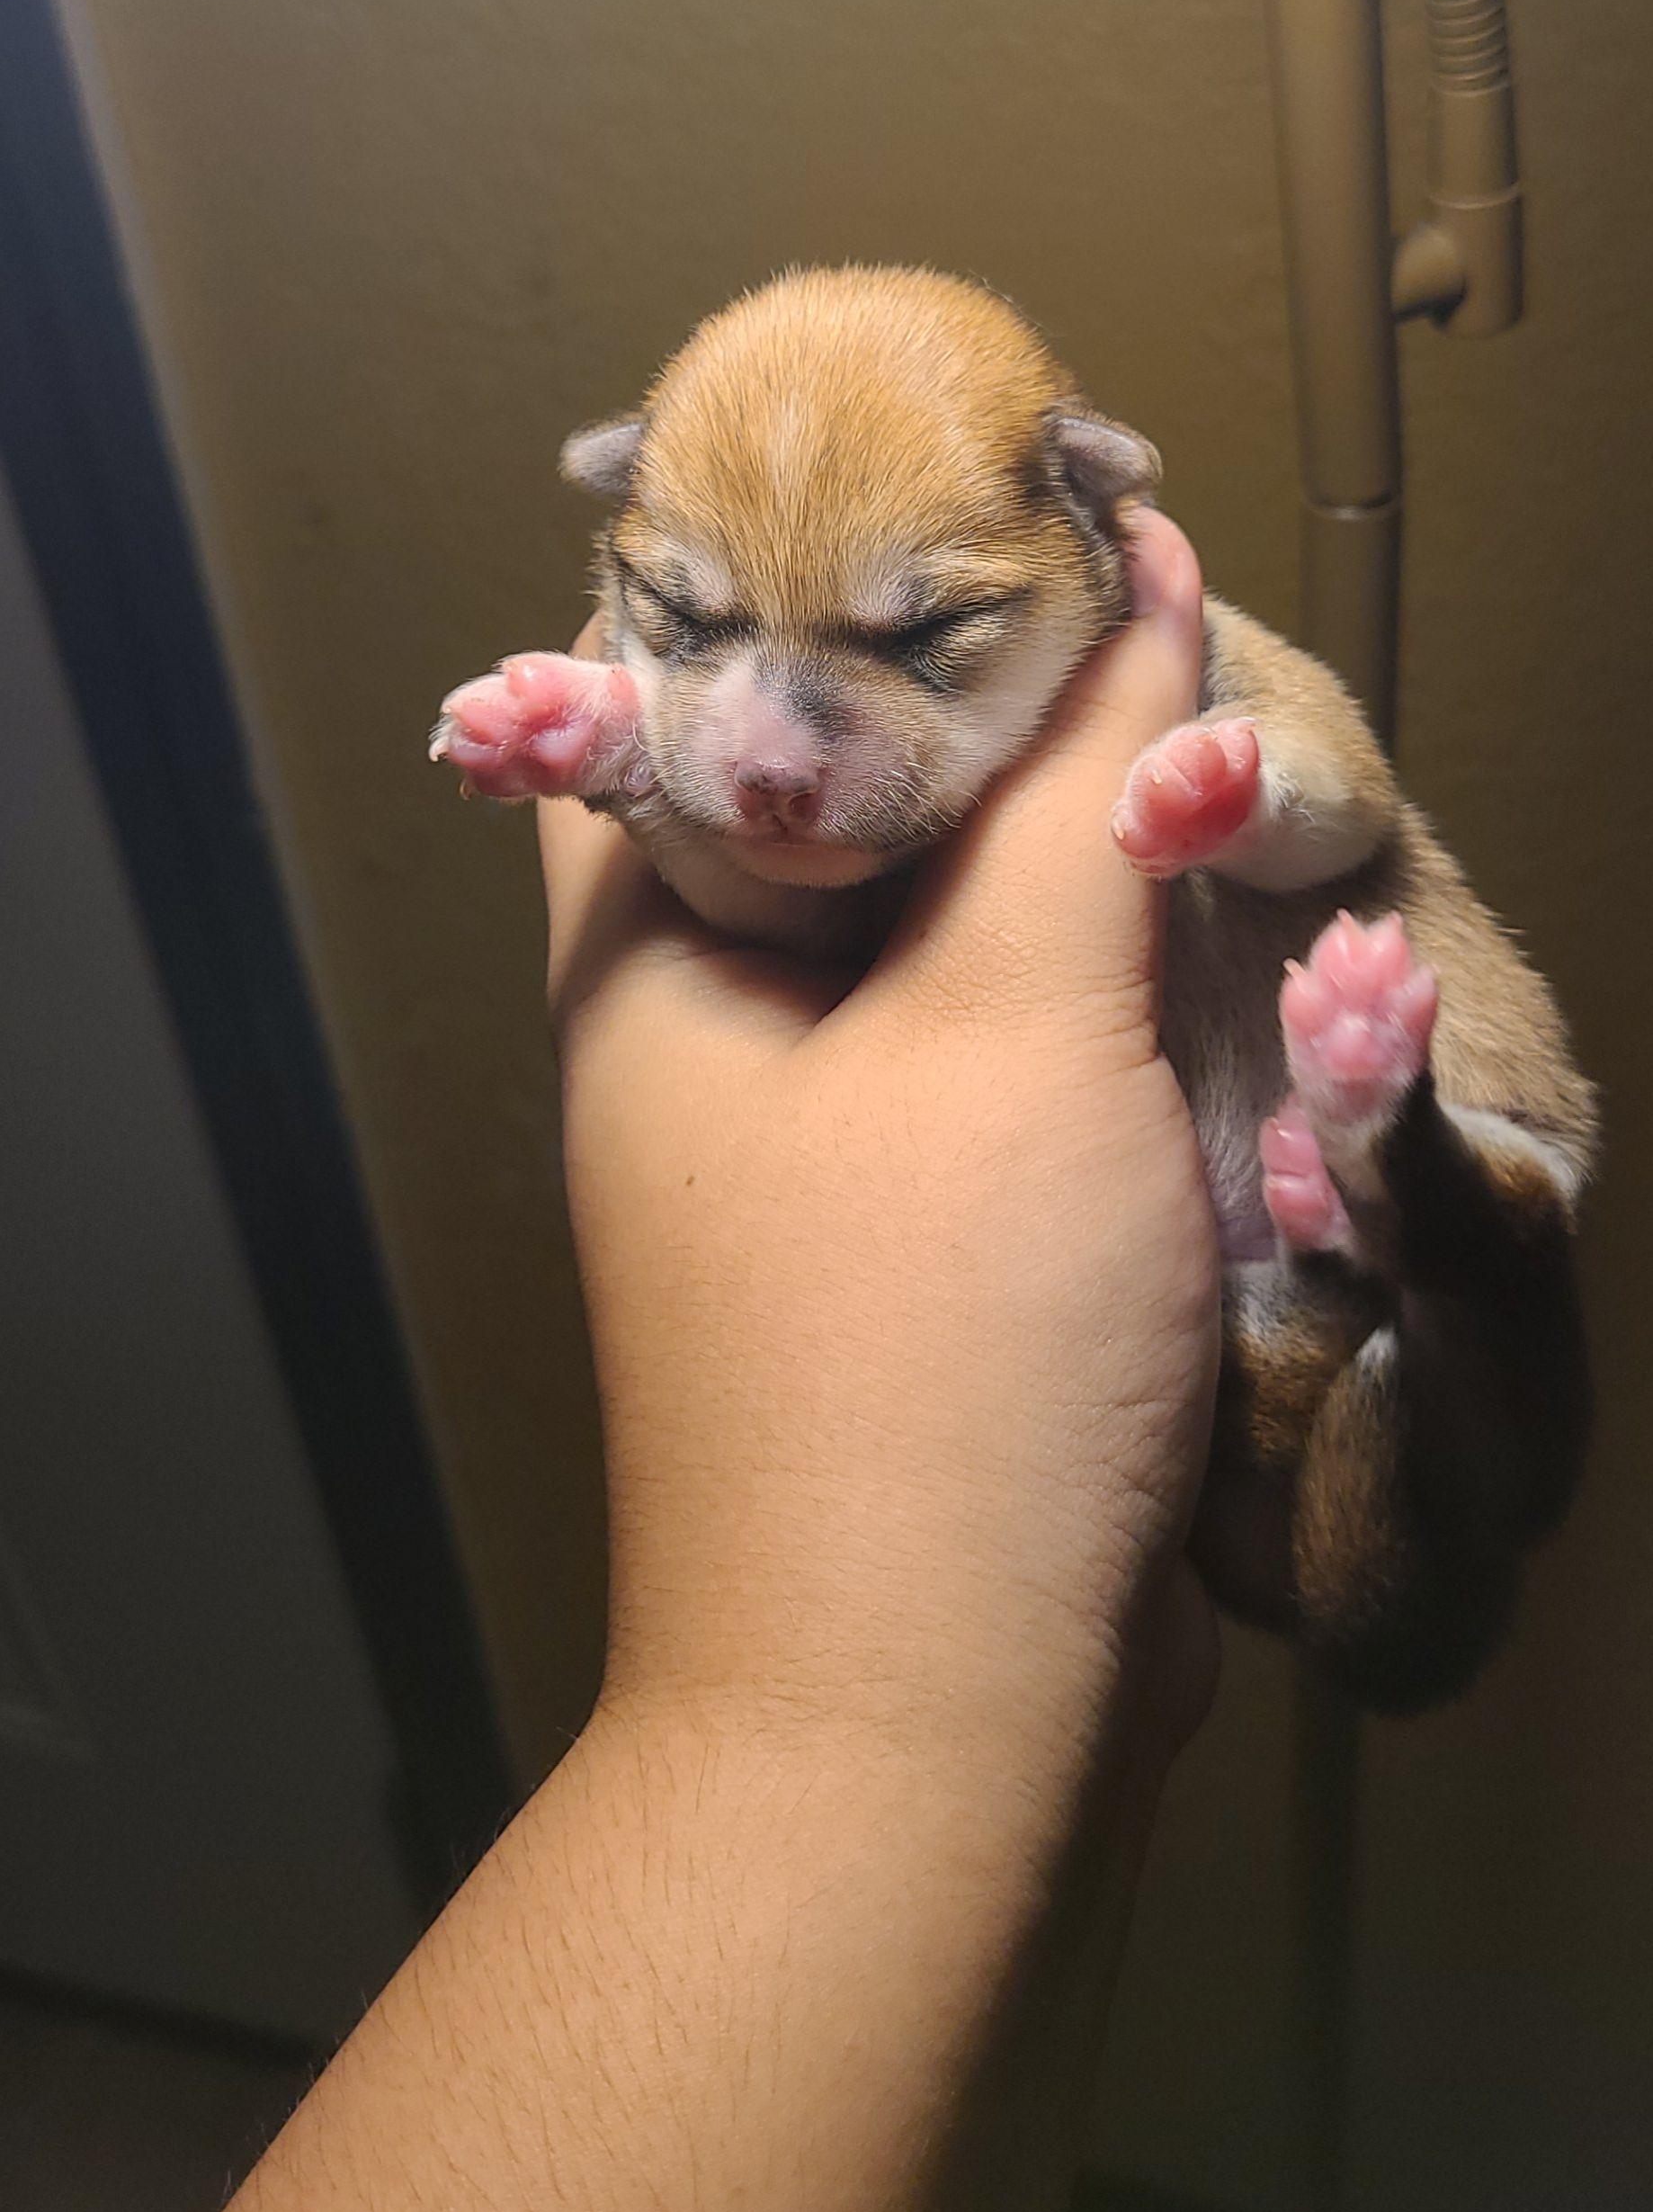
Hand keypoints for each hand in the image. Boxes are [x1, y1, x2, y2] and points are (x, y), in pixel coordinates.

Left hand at [541, 510, 1221, 1837]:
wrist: (936, 1731)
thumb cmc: (930, 1362)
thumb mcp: (1014, 1027)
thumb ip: (1079, 789)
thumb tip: (1146, 569)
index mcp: (649, 958)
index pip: (676, 688)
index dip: (805, 567)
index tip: (977, 481)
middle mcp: (713, 1037)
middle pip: (844, 797)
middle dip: (997, 712)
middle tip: (1156, 606)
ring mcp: (824, 1148)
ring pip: (952, 930)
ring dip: (1080, 862)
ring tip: (1213, 749)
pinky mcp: (936, 1241)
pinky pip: (1019, 1057)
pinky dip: (1113, 996)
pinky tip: (1228, 931)